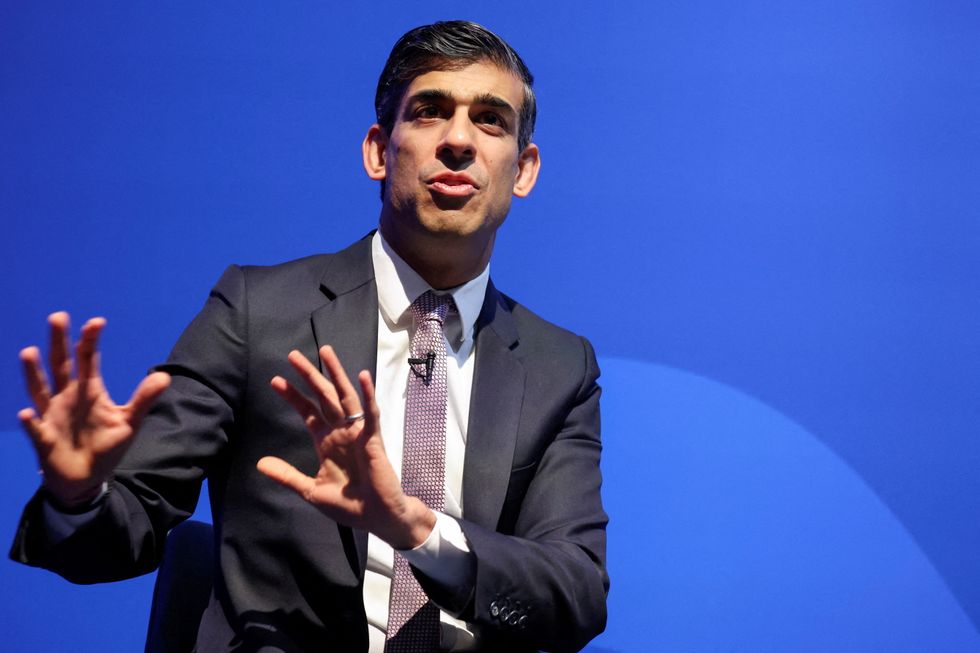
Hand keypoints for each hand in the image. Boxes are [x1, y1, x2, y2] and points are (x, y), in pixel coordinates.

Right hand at [18, 312, 170, 506]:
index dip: (91, 341)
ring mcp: (52, 415)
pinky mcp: (44, 438)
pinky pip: (35, 429)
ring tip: (30, 352)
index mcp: (89, 390)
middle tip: (58, 317)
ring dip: (34, 373)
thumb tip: (165, 376)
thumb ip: (143, 399)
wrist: (86, 479)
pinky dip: (31, 422)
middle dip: (59, 342)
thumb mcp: (129, 422)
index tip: (97, 322)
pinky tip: (27, 414)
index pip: (88, 360)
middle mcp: (67, 397)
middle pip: (61, 364)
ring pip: (40, 390)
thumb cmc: (106, 446)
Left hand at [257, 345, 434, 549]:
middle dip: (309, 376)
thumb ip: (287, 475)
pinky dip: (367, 394)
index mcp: (326, 442)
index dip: (293, 396)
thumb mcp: (311, 491)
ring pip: (345, 396)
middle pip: (323, 397)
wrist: (376, 518)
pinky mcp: (373, 437)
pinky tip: (361, 376)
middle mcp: (341, 431)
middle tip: (293, 355)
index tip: (275, 380)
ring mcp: (358, 432)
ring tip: (325, 352)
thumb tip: (260, 463)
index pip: (307, 412)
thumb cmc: (348, 505)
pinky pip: (370, 412)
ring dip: (336, 373)